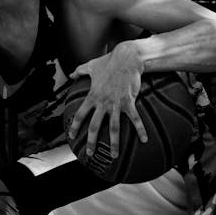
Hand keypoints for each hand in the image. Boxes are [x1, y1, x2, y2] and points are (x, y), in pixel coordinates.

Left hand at [67, 42, 146, 158]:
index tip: (72, 136)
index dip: (75, 126)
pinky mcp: (129, 102)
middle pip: (95, 126)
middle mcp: (103, 103)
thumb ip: (80, 71)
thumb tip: (72, 74)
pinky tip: (144, 140)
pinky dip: (140, 130)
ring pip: (113, 128)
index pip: (80, 114)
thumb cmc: (109, 61)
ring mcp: (116, 104)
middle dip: (91, 142)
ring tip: (114, 156)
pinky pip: (135, 119)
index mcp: (92, 96)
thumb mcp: (91, 65)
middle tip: (90, 154)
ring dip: (113, 143)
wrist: (127, 58)